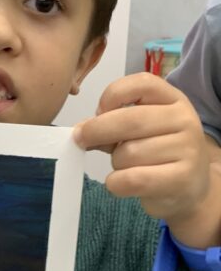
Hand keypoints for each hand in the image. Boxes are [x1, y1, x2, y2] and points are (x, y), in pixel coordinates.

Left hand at [73, 73, 220, 248]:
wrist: (190, 187)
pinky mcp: (182, 179)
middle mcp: (185, 120)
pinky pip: (132, 179)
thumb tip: (80, 130)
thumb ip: (111, 124)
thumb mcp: (139, 130)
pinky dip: (116, 183)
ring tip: (125, 167)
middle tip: (82, 140)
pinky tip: (120, 183)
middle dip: (96, 131)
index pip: (141, 84)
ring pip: (128, 153)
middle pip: (129, 120)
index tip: (98, 111)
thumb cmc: (157, 153)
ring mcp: (187, 150)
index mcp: (174, 99)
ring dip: (115, 163)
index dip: (112, 95)